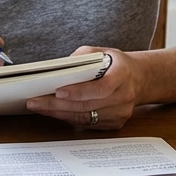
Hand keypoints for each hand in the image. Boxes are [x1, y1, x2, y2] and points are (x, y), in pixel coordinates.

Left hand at [25, 46, 143, 129]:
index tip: (58, 91)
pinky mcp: (115, 124)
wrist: (140, 79)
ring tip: (39, 107)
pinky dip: (69, 118)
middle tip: (36, 101)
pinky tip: (54, 112)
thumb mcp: (103, 52)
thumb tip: (61, 66)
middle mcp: (124, 96)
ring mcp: (121, 113)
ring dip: (59, 113)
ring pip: (85, 117)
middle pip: (88, 105)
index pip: (102, 87)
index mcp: (123, 75)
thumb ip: (83, 56)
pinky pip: (88, 123)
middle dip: (58, 104)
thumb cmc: (117, 64)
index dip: (80, 91)